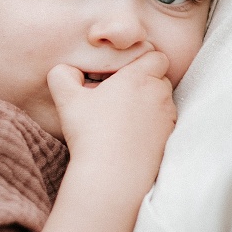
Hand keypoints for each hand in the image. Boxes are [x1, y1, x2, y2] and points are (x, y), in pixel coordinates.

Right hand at [47, 52, 176, 197]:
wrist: (111, 176)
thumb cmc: (90, 134)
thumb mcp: (66, 100)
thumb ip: (61, 75)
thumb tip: (66, 69)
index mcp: (138, 77)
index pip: (156, 56)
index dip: (142, 61)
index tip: (123, 74)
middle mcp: (159, 94)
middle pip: (160, 78)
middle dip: (144, 82)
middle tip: (120, 96)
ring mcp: (168, 118)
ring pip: (163, 101)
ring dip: (150, 104)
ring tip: (125, 118)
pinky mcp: (170, 139)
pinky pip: (165, 123)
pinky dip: (153, 125)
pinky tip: (132, 136)